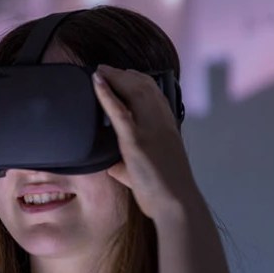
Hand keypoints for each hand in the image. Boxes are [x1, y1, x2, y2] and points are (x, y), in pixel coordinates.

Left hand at [92, 64, 200, 219]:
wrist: (175, 203)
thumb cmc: (163, 193)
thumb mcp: (146, 172)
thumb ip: (129, 165)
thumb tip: (114, 165)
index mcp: (168, 127)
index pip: (155, 94)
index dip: (139, 80)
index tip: (124, 75)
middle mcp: (162, 123)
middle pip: (144, 86)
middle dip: (124, 74)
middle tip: (106, 69)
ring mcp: (150, 129)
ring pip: (134, 91)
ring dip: (115, 78)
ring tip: (100, 71)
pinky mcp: (136, 141)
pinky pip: (119, 111)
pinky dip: (106, 93)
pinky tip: (97, 82)